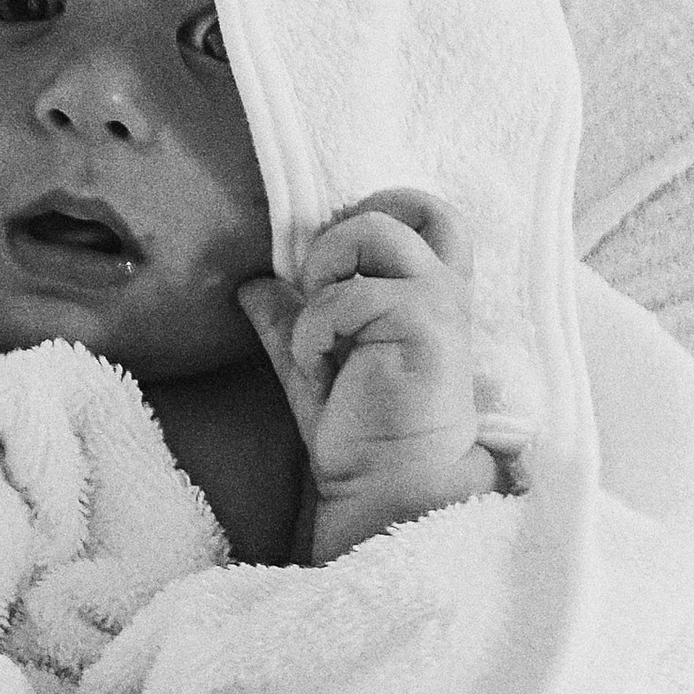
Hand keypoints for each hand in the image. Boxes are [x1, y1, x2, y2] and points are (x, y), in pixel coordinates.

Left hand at [241, 188, 491, 561]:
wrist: (390, 490)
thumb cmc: (363, 437)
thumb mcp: (313, 366)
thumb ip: (289, 321)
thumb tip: (251, 284)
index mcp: (426, 295)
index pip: (430, 216)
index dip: (382, 211)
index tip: (334, 264)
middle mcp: (441, 290)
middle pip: (418, 204)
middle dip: (353, 227)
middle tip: (323, 282)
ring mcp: (438, 303)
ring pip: (374, 231)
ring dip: (325, 271)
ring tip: (319, 328)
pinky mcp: (426, 323)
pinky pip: (346, 296)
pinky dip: (314, 330)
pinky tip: (320, 367)